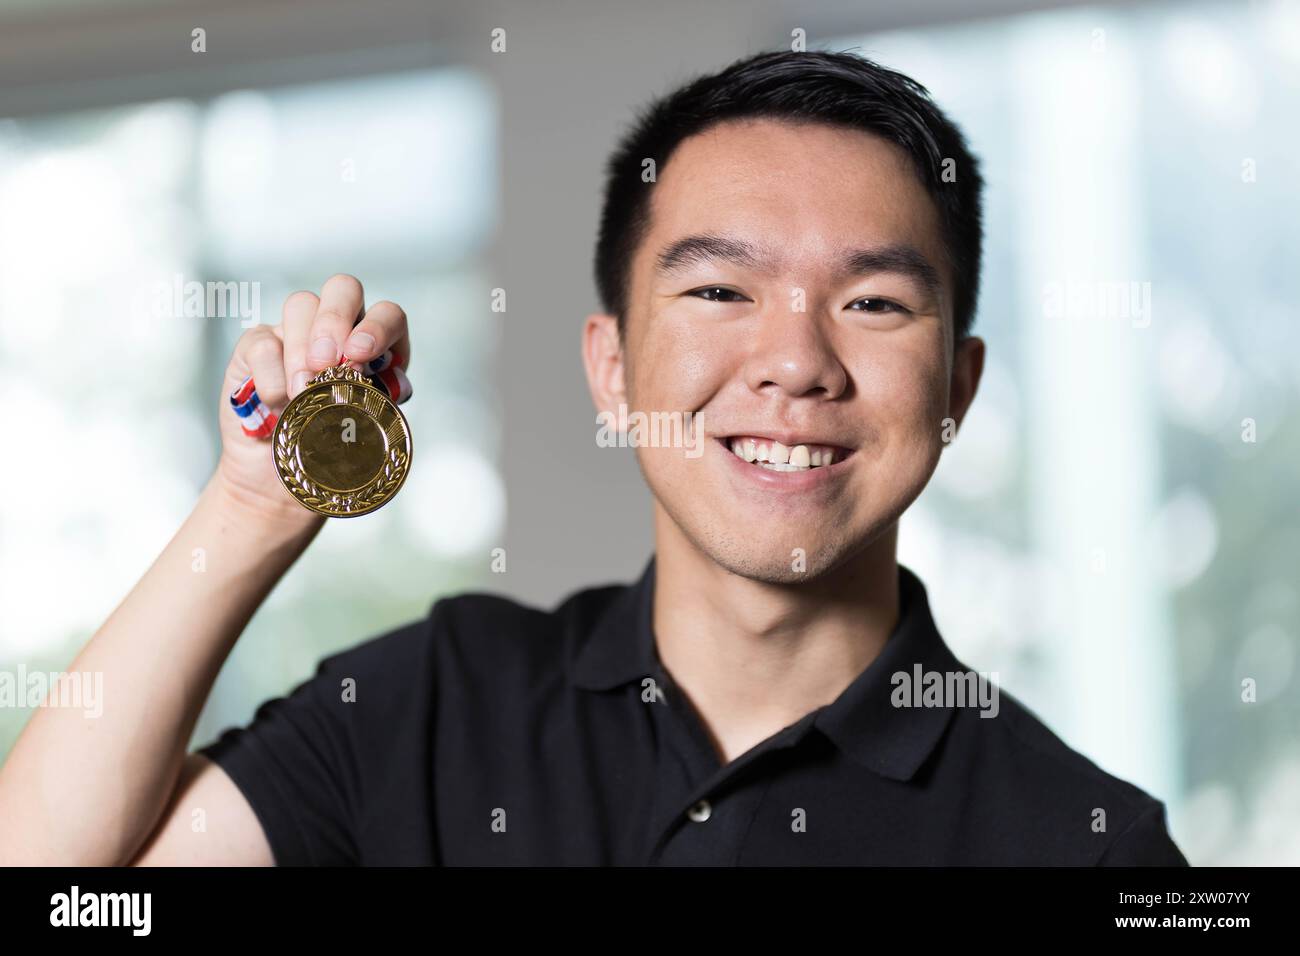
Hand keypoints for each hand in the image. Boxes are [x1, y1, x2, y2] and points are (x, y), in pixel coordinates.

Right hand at [214, 274, 411, 524]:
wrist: (279, 482)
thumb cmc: (329, 454)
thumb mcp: (362, 433)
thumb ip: (373, 405)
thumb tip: (377, 386)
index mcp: (377, 348)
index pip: (387, 315)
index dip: (377, 326)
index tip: (360, 355)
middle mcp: (340, 331)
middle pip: (343, 289)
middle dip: (335, 320)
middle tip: (327, 363)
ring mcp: (297, 334)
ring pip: (302, 305)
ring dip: (302, 349)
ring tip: (302, 392)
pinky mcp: (258, 347)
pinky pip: (263, 339)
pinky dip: (271, 373)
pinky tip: (277, 402)